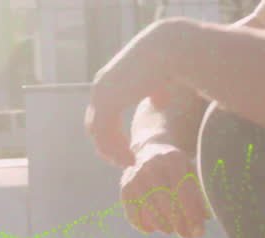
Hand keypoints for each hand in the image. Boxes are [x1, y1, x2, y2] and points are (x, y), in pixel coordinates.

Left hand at [85, 19, 189, 167]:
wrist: (167, 48)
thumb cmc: (169, 60)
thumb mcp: (160, 81)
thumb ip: (155, 93)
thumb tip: (158, 103)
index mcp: (109, 81)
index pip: (102, 113)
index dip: (110, 133)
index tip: (124, 149)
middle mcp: (101, 86)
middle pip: (95, 125)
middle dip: (107, 145)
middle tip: (122, 161)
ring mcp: (102, 94)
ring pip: (98, 133)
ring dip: (111, 151)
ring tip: (128, 163)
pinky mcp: (108, 102)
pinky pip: (106, 134)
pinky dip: (115, 150)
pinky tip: (130, 159)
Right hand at [121, 142, 211, 237]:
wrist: (151, 153)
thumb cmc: (179, 169)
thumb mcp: (193, 174)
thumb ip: (201, 194)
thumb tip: (207, 217)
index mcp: (173, 159)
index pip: (183, 190)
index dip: (191, 213)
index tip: (198, 231)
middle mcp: (152, 165)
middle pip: (165, 202)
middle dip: (178, 223)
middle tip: (187, 236)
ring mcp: (135, 176)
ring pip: (149, 210)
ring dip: (162, 226)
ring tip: (170, 229)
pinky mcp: (125, 188)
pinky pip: (133, 214)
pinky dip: (144, 225)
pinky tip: (153, 227)